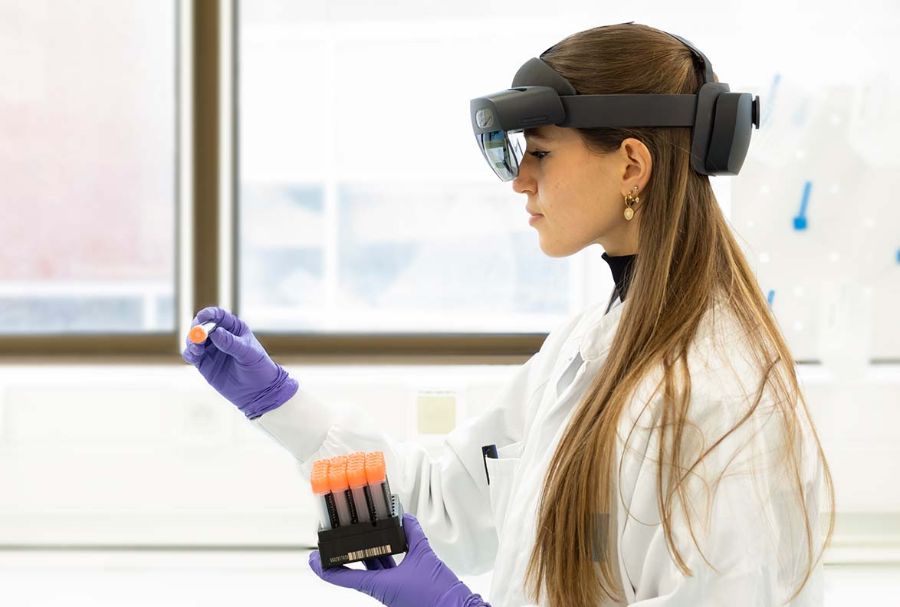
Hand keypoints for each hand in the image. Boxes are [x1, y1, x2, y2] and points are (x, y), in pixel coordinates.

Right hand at [182, 307, 297, 418]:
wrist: (257, 390)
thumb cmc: (258, 367)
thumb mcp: (247, 353)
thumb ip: (231, 343)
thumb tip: (215, 332)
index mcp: (234, 328)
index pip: (219, 315)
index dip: (209, 314)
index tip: (202, 316)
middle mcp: (220, 336)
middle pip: (202, 326)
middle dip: (197, 328)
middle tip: (197, 335)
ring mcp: (211, 350)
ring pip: (194, 340)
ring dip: (191, 341)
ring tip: (196, 348)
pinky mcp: (204, 363)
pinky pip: (191, 355)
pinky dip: (189, 353)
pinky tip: (193, 356)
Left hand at [309, 514, 489, 606]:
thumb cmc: (438, 594)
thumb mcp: (425, 556)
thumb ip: (414, 535)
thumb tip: (406, 519)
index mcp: (379, 585)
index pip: (342, 577)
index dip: (323, 568)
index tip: (312, 559)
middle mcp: (382, 590)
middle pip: (357, 570)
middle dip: (349, 553)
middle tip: (339, 538)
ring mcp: (392, 591)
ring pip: (373, 569)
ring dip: (369, 553)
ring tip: (364, 534)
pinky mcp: (404, 589)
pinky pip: (389, 571)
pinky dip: (387, 557)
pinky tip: (392, 544)